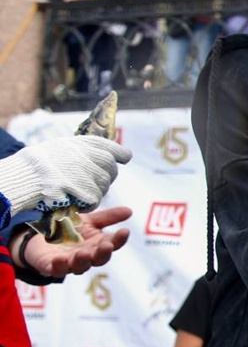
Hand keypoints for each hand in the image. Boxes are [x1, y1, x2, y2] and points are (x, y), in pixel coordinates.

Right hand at [0, 136, 131, 215]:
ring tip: (76, 189)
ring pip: (104, 186)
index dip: (120, 154)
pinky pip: (95, 200)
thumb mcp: (61, 147)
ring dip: (95, 190)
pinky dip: (87, 203)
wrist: (24, 177)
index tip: (124, 158)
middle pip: (111, 169)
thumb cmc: (37, 163)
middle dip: (106, 175)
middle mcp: (89, 156)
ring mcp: (88, 174)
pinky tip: (74, 200)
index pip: (112, 148)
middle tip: (92, 180)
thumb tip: (108, 152)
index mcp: (83, 143)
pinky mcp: (85, 191)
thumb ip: (83, 149)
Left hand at [23, 206, 131, 277]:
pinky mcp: (51, 266)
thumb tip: (129, 211)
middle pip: (99, 258)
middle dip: (103, 253)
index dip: (119, 239)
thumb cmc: (69, 230)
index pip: (113, 244)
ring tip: (83, 253)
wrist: (41, 237)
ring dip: (82, 261)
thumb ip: (107, 217)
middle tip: (106, 245)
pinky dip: (58, 266)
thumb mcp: (89, 220)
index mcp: (98, 245)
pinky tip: (59, 259)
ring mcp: (70, 263)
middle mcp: (87, 256)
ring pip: (79, 266)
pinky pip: (56, 269)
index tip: (125, 231)